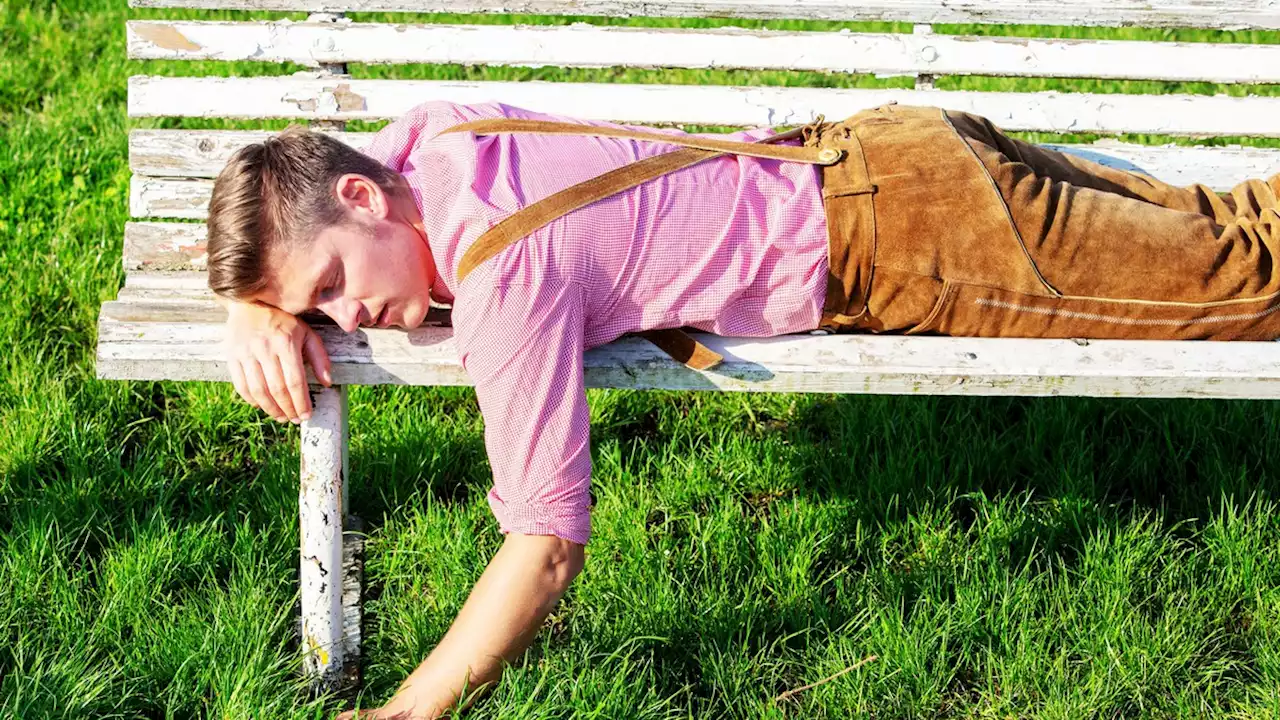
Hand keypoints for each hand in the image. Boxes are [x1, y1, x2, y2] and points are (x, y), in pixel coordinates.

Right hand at [223, 300, 331, 422]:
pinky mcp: (231, 356)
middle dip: (288, 409)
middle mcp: (264, 348)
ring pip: (259, 390)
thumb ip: (319, 356)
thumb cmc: (283, 321)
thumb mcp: (306, 333)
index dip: (301, 402)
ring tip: (282, 416)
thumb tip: (327, 382)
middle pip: (277, 389)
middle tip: (295, 419)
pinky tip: (263, 405)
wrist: (248, 304)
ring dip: (271, 409)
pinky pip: (241, 385)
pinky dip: (252, 400)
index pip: (295, 380)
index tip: (307, 415)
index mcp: (285, 342)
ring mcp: (245, 353)